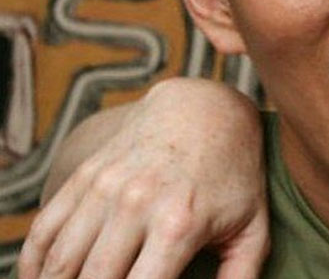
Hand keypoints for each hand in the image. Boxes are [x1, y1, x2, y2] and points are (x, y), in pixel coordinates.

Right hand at [16, 77, 268, 278]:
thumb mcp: (252, 226)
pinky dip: (35, 265)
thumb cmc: (235, 175)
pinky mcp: (84, 177)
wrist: (205, 109)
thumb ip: (242, 276)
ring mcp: (104, 189)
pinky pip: (44, 231)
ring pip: (61, 262)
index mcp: (180, 225)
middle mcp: (135, 206)